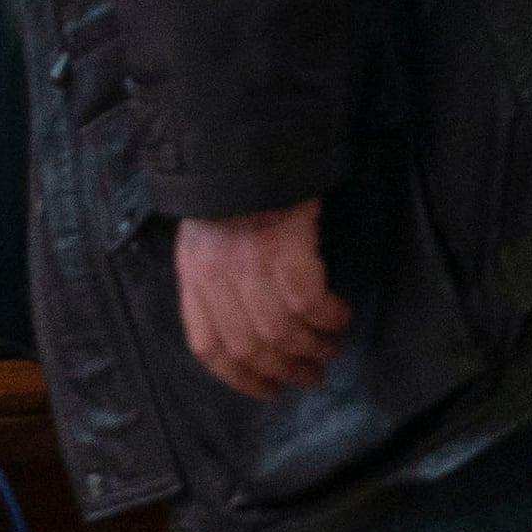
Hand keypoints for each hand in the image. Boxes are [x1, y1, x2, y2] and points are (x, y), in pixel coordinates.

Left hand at [175, 203, 347, 398]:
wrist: (251, 142)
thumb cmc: (236, 192)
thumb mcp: (208, 238)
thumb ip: (217, 282)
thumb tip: (248, 330)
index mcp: (193, 275)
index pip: (208, 345)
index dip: (239, 377)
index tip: (269, 389)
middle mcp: (215, 276)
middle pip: (249, 346)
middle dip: (285, 370)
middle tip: (313, 374)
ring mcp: (247, 263)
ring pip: (279, 331)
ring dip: (312, 348)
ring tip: (331, 346)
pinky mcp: (282, 248)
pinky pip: (307, 303)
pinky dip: (326, 317)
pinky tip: (339, 315)